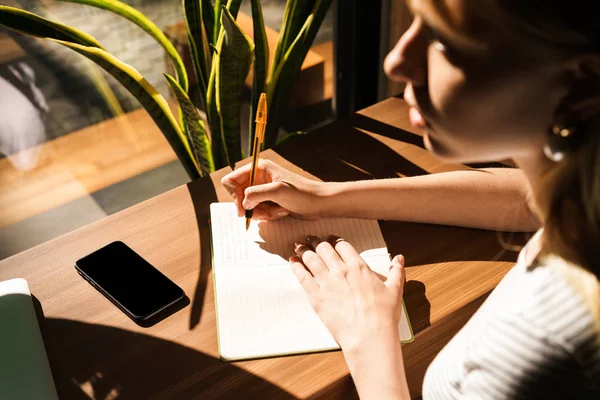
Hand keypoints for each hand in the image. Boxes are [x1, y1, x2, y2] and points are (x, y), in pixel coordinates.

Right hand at [221, 159, 328, 220]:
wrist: (319, 203)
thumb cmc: (302, 193)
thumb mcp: (278, 191)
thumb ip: (256, 194)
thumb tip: (242, 203)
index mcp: (258, 169)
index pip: (231, 180)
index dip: (234, 196)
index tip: (244, 208)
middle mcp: (258, 177)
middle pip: (238, 196)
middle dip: (251, 208)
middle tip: (264, 213)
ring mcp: (263, 190)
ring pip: (248, 206)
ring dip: (261, 213)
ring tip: (277, 211)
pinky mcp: (269, 200)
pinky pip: (258, 211)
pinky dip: (268, 215)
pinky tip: (281, 212)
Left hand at [290, 235, 405, 351]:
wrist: (369, 335)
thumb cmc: (382, 316)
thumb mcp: (394, 290)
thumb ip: (396, 272)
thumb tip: (399, 259)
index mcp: (358, 267)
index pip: (342, 246)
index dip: (334, 241)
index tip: (330, 240)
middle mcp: (341, 271)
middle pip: (324, 249)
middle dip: (315, 242)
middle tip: (310, 239)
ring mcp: (327, 282)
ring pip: (311, 259)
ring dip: (303, 249)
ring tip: (298, 245)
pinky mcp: (316, 296)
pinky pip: (302, 276)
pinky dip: (295, 266)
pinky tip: (292, 261)